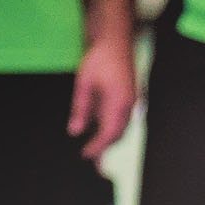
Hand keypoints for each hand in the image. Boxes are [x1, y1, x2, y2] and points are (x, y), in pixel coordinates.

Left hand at [68, 33, 135, 162]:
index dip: (98, 147)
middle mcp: (128, 106)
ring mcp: (129, 101)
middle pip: (117, 134)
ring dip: (108, 139)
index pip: (109, 134)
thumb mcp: (84, 83)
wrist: (115, 40)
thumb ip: (81, 108)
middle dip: (105, 148)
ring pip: (120, 127)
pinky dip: (109, 127)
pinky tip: (97, 129)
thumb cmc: (99, 59)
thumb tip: (75, 131)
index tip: (86, 156)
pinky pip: (118, 118)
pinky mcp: (126, 96)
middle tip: (93, 163)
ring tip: (94, 151)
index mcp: (120, 105)